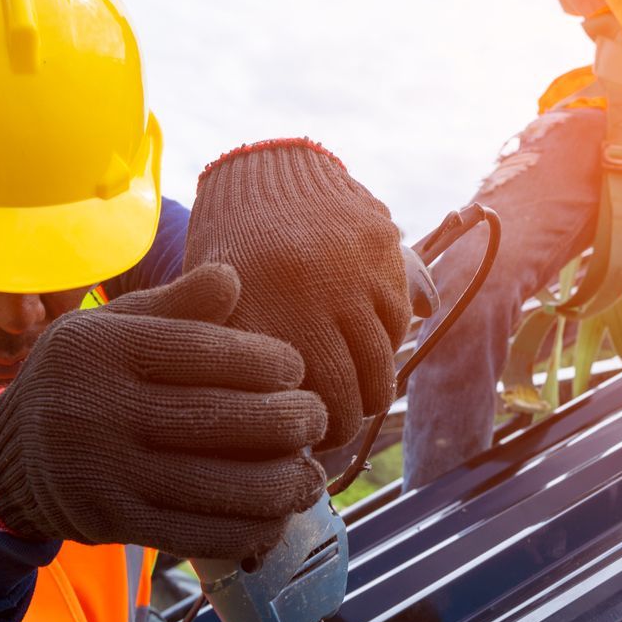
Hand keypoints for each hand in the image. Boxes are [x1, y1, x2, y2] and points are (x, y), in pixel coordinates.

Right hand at [0, 264, 329, 561]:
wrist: (9, 460)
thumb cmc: (84, 379)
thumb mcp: (112, 325)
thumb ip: (175, 303)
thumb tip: (234, 277)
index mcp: (100, 349)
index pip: (203, 352)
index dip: (266, 360)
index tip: (297, 368)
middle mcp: (97, 411)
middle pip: (219, 420)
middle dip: (287, 422)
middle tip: (317, 418)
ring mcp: (105, 474)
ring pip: (218, 485)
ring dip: (282, 483)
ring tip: (311, 473)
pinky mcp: (115, 524)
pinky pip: (199, 535)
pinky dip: (251, 529)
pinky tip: (279, 513)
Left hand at [186, 140, 413, 448]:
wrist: (261, 172)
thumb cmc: (229, 260)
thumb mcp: (219, 314)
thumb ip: (247, 374)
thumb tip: (290, 449)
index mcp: (259, 311)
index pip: (311, 402)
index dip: (316, 433)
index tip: (309, 444)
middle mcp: (311, 290)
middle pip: (357, 389)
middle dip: (350, 421)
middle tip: (337, 432)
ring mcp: (355, 269)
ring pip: (385, 359)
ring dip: (375, 387)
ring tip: (356, 399)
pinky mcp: (385, 248)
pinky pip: (402, 319)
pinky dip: (389, 341)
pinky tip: (366, 348)